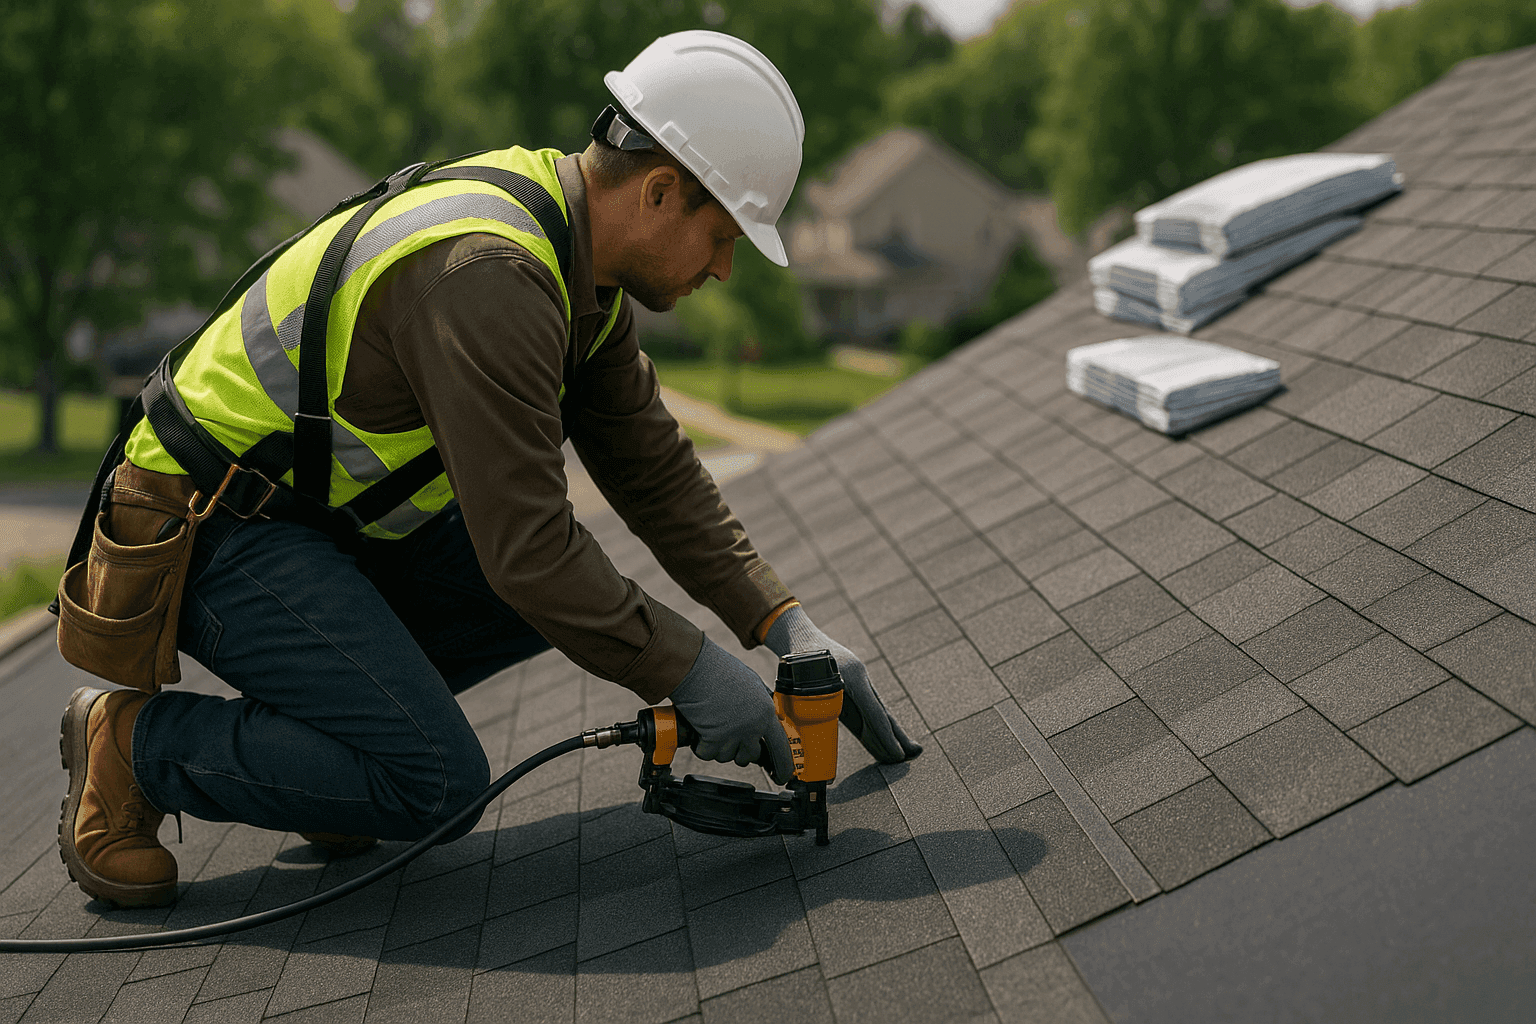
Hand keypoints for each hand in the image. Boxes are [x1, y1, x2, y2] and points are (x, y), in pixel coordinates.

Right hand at [668, 635, 795, 783]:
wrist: (694, 667)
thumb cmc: (719, 670)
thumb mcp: (751, 684)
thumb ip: (761, 705)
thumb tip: (768, 721)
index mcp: (765, 712)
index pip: (781, 747)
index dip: (783, 766)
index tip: (782, 776)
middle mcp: (752, 725)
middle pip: (750, 756)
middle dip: (739, 749)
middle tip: (728, 733)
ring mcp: (733, 733)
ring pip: (727, 757)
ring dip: (718, 746)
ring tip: (712, 723)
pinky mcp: (712, 738)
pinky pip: (707, 754)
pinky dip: (701, 746)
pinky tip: (701, 728)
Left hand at [764, 605, 921, 763]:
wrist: (801, 636)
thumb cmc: (800, 656)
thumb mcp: (803, 676)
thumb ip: (808, 697)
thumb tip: (807, 725)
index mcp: (854, 677)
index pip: (874, 712)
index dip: (885, 736)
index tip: (896, 754)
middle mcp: (861, 679)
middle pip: (882, 714)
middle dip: (896, 737)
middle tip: (912, 755)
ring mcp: (859, 683)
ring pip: (876, 714)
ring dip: (888, 735)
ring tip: (900, 755)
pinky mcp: (852, 688)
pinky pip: (866, 712)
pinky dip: (873, 729)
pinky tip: (879, 743)